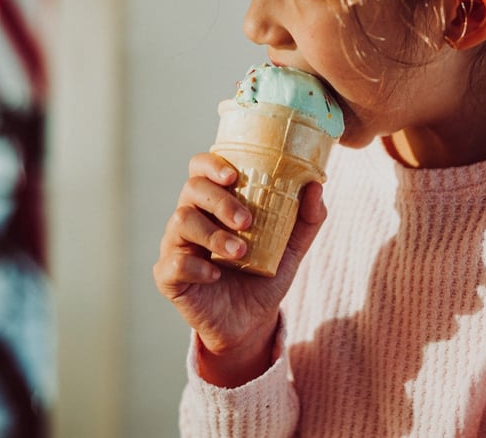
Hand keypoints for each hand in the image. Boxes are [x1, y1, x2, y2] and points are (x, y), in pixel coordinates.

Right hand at [154, 152, 326, 386]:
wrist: (251, 321)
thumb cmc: (263, 274)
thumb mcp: (291, 247)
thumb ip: (306, 218)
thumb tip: (316, 187)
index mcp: (214, 202)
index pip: (201, 167)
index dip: (212, 164)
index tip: (234, 176)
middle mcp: (191, 216)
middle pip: (192, 189)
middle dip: (221, 201)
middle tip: (247, 222)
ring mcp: (176, 245)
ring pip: (181, 221)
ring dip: (214, 235)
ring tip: (240, 254)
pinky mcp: (168, 275)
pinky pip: (173, 262)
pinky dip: (195, 266)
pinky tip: (215, 275)